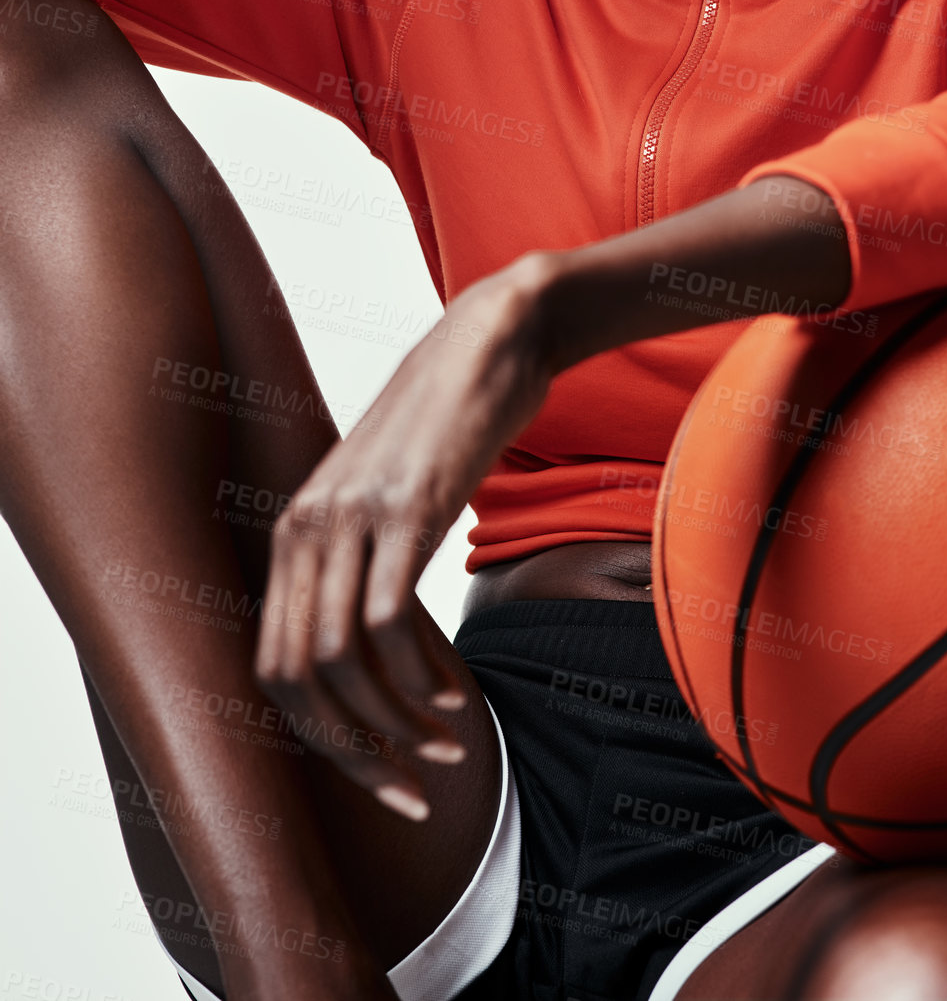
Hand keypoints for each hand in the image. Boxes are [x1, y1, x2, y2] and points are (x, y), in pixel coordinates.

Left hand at [253, 253, 556, 816]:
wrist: (489, 341)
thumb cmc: (448, 428)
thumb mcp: (388, 500)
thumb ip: (365, 565)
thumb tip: (375, 655)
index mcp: (292, 534)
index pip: (273, 671)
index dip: (324, 743)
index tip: (385, 782)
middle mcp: (305, 527)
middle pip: (293, 680)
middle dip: (354, 753)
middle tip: (413, 789)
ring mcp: (350, 515)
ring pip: (337, 661)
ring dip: (395, 725)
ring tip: (447, 747)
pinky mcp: (405, 505)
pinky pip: (387, 619)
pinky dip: (420, 677)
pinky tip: (456, 694)